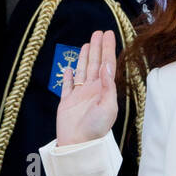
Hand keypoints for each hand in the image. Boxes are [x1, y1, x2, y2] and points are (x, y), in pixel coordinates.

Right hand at [56, 29, 117, 146]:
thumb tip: (106, 65)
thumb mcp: (108, 106)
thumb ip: (108, 85)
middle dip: (97, 48)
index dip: (108, 49)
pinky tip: (70, 68)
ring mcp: (79, 95)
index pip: (107, 64)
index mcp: (103, 90)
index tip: (109, 34)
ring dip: (85, 57)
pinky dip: (68, 76)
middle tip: (99, 32)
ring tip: (88, 43)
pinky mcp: (66, 102)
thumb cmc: (96, 128)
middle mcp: (92, 90)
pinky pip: (67, 86)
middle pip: (95, 63)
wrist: (79, 144)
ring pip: (82, 71)